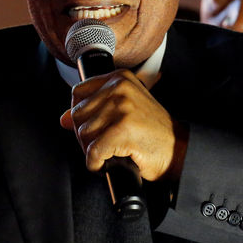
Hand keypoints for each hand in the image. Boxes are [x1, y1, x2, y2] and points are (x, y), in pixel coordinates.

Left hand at [59, 70, 187, 181]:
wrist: (179, 150)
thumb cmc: (151, 132)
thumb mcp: (123, 111)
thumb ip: (93, 109)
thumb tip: (63, 119)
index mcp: (119, 78)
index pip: (78, 93)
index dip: (80, 115)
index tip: (92, 127)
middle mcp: (120, 88)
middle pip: (78, 115)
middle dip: (85, 136)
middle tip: (102, 145)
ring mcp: (122, 108)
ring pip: (83, 134)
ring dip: (91, 151)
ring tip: (109, 153)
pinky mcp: (123, 130)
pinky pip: (93, 151)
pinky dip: (96, 163)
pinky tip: (107, 164)